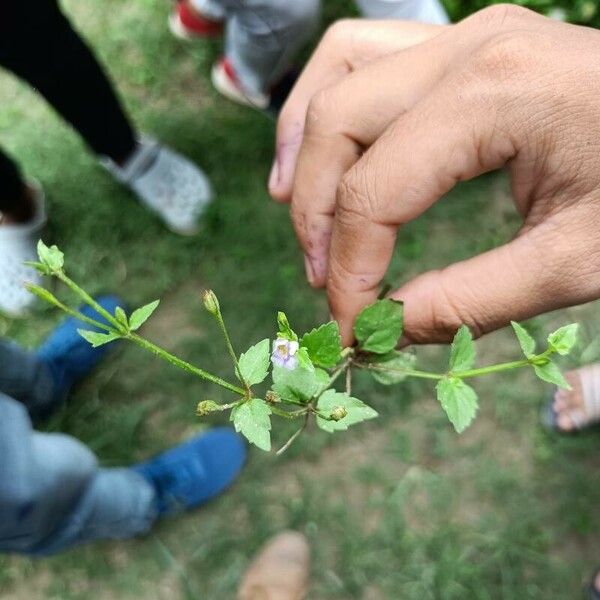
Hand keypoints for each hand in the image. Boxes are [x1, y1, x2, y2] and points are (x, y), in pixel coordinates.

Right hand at [273, 6, 599, 345]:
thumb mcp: (577, 263)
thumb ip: (470, 301)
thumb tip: (383, 329)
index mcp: (494, 94)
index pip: (375, 191)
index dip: (348, 270)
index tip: (351, 328)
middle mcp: (465, 48)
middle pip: (336, 125)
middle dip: (313, 214)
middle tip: (324, 280)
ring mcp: (461, 37)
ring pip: (336, 73)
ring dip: (304, 148)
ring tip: (292, 211)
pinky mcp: (462, 49)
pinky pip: (363, 60)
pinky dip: (329, 111)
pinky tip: (322, 157)